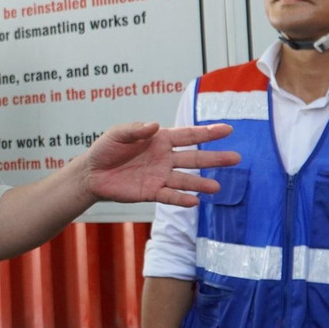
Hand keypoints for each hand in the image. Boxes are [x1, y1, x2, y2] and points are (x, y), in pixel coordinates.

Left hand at [83, 122, 238, 207]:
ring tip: (217, 188)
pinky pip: (169, 196)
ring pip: (185, 179)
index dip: (207, 132)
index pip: (188, 135)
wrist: (92, 173)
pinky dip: (181, 199)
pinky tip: (194, 202)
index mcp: (160, 140)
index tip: (228, 129)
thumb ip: (136, 130)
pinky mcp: (151, 192)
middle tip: (236, 158)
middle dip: (215, 158)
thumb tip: (155, 125)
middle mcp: (164, 158)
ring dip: (200, 184)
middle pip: (194, 158)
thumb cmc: (106, 149)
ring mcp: (159, 176)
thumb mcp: (118, 134)